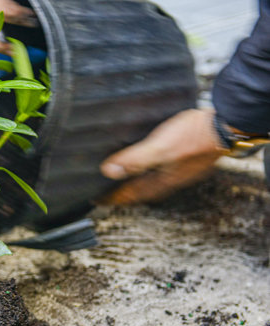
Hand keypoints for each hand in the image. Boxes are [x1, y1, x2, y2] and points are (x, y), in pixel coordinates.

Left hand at [99, 109, 225, 204]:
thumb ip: (135, 159)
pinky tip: (151, 163)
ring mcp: (182, 170)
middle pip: (142, 191)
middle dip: (125, 193)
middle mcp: (172, 179)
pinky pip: (163, 171)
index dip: (113, 197)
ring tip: (124, 180)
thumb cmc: (195, 135)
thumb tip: (109, 172)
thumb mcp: (159, 147)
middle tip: (108, 193)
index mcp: (163, 180)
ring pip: (153, 182)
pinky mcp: (189, 159)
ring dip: (137, 183)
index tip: (97, 200)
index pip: (132, 194)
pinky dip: (150, 171)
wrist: (228, 125)